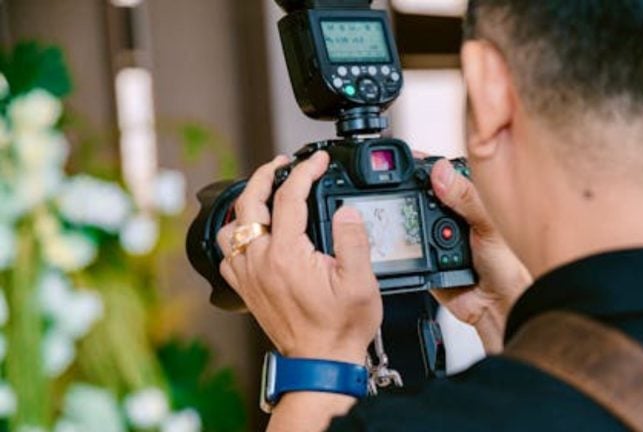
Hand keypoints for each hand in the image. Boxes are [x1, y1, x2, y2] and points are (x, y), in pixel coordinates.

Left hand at [216, 152, 381, 364]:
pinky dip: (237, 236)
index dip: (305, 170)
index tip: (318, 159)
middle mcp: (260, 261)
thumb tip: (346, 211)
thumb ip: (353, 240)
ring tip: (264, 194)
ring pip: (231, 226)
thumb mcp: (360, 282)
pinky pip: (228, 253)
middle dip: (267, 174)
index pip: (290, 196)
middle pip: (250, 202)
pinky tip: (253, 234)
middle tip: (284, 164)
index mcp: (287, 254)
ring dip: (246, 204)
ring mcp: (248, 275)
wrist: (321, 363)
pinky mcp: (245, 289)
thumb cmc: (339, 328)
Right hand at [429, 159, 531, 353]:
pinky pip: (411, 249)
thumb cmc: (509, 264)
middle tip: (414, 197)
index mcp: (470, 201)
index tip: (409, 161)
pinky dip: (412, 248)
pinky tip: (428, 251)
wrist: (499, 305)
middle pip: (421, 196)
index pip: (443, 175)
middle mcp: (453, 217)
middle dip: (413, 195)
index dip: (425, 167)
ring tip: (435, 235)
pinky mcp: (426, 259)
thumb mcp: (489, 223)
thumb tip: (441, 172)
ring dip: (413, 224)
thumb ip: (466, 197)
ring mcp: (438, 238)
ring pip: (413, 222)